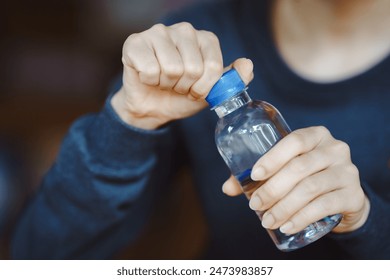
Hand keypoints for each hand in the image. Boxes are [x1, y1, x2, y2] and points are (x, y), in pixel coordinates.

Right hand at [111, 22, 252, 129]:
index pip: (213, 67)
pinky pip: (150, 69)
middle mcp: (184, 30)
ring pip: (171, 69)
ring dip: (166, 85)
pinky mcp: (135, 42)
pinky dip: (149, 81)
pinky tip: (147, 77)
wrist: (152, 108)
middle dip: (184, 87)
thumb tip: (247, 65)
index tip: (195, 90)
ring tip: (163, 81)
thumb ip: (233, 80)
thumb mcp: (212, 92)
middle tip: (177, 85)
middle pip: (193, 68)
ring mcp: (158, 33)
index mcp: (205, 39)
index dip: (203, 87)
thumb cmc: (181, 96)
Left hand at [223, 126, 369, 233]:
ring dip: (283, 207)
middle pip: (299, 167)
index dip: (273, 157)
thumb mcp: (286, 168)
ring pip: (310, 188)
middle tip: (255, 205)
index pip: (294, 141)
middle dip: (272, 189)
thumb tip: (228, 188)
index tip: (253, 175)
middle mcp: (335, 149)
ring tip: (266, 220)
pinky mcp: (353, 195)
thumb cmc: (306, 177)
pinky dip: (301, 218)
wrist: (342, 196)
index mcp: (316, 135)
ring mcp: (348, 171)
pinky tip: (286, 226)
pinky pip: (324, 206)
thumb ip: (257, 175)